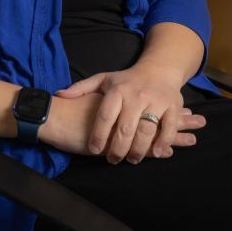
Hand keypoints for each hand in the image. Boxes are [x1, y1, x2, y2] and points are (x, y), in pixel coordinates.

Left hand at [54, 64, 205, 163]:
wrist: (159, 70)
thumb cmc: (127, 80)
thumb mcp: (103, 79)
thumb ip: (81, 88)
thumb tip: (59, 95)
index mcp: (117, 90)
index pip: (105, 116)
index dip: (98, 135)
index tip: (94, 149)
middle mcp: (136, 95)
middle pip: (125, 128)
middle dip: (118, 148)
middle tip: (112, 160)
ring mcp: (156, 101)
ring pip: (147, 131)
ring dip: (139, 149)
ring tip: (131, 159)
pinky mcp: (173, 107)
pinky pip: (168, 128)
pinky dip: (163, 143)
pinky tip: (156, 154)